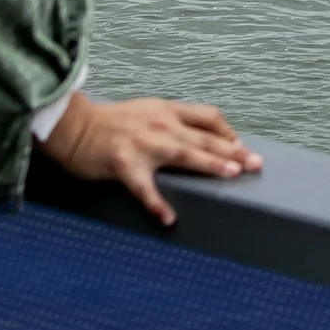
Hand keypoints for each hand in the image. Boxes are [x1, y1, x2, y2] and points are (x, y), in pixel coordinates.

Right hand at [42, 92, 259, 223]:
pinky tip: (169, 219)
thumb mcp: (146, 111)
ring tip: (231, 176)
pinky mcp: (124, 165)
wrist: (74, 126)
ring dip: (210, 164)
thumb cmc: (110, 122)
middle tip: (255, 163)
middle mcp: (160, 124)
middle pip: (205, 136)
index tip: (240, 145)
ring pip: (185, 154)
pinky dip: (157, 204)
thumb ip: (171, 120)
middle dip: (233, 150)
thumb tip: (198, 135)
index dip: (227, 131)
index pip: (208, 117)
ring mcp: (143, 144)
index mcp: (166, 111)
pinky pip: (144, 188)